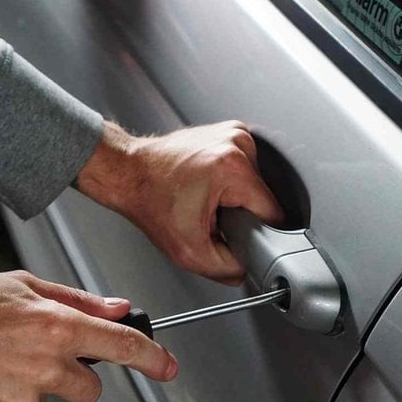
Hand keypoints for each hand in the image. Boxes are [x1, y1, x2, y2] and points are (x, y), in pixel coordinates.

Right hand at [0, 270, 176, 401]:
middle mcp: (45, 368)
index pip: (121, 346)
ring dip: (28, 387)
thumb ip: (75, 299)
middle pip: (88, 388)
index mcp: (55, 327)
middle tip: (33, 355)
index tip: (167, 366)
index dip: (152, 358)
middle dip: (72, 376)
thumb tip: (117, 308)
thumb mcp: (18, 285)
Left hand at [76, 121, 284, 284]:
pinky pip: (245, 168)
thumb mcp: (189, 252)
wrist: (128, 173)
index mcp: (233, 168)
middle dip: (242, 213)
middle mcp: (237, 143)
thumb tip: (247, 269)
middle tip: (212, 216)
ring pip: (256, 183)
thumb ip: (227, 269)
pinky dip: (231, 181)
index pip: (273, 212)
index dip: (256, 232)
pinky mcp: (229, 132)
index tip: (234, 233)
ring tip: (207, 198)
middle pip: (263, 197)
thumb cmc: (150, 201)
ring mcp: (234, 133)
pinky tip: (208, 185)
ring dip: (236, 197)